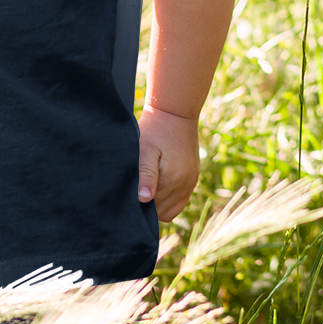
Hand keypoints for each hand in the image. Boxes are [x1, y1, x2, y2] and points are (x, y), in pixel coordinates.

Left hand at [137, 103, 200, 221]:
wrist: (175, 113)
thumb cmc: (154, 130)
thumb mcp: (145, 149)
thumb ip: (145, 175)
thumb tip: (144, 200)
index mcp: (173, 180)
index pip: (152, 208)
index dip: (139, 203)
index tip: (129, 191)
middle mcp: (185, 185)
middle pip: (161, 210)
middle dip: (148, 203)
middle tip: (135, 185)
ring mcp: (191, 183)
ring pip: (170, 208)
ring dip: (158, 201)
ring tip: (146, 182)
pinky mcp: (192, 178)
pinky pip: (179, 201)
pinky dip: (168, 198)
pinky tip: (157, 184)